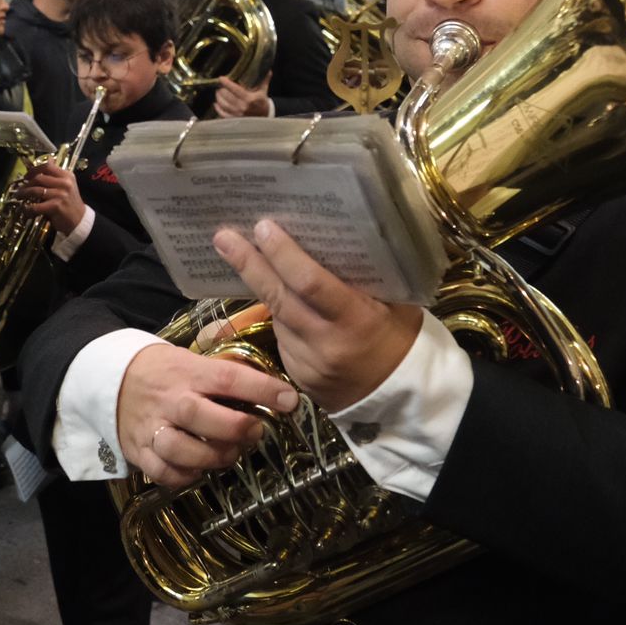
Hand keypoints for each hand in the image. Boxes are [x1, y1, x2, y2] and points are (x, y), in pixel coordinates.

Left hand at [19, 163, 86, 236]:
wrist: (80, 220)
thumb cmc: (70, 203)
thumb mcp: (66, 186)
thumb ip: (56, 175)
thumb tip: (48, 159)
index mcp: (67, 176)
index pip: (47, 167)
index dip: (34, 170)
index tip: (27, 176)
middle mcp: (65, 183)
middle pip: (39, 178)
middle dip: (26, 184)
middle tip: (20, 189)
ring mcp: (61, 194)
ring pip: (36, 190)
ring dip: (24, 194)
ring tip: (19, 197)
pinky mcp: (56, 206)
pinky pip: (36, 206)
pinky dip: (28, 208)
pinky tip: (25, 210)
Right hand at [117, 341, 296, 488]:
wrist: (111, 380)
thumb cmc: (166, 372)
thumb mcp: (193, 361)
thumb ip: (225, 376)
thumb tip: (273, 392)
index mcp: (188, 372)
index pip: (228, 378)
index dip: (263, 389)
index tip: (289, 400)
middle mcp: (169, 400)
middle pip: (202, 417)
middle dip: (236, 429)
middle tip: (255, 432)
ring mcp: (151, 427)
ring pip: (180, 450)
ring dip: (212, 457)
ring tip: (229, 453)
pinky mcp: (139, 451)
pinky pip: (163, 473)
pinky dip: (185, 476)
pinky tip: (199, 468)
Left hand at [212, 76, 271, 118]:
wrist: (265, 116)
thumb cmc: (262, 102)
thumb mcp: (263, 90)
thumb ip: (264, 79)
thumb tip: (267, 69)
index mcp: (250, 99)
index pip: (235, 89)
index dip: (226, 83)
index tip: (221, 78)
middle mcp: (242, 107)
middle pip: (227, 96)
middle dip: (221, 89)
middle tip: (219, 85)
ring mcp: (238, 114)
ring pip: (223, 105)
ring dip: (218, 98)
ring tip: (218, 92)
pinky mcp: (235, 119)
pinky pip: (223, 114)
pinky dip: (218, 109)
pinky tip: (216, 104)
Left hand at [213, 219, 421, 411]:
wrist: (399, 397)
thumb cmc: (401, 336)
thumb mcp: (394, 301)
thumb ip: (363, 276)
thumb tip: (327, 238)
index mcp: (356, 319)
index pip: (310, 283)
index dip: (283, 255)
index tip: (263, 227)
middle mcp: (326, 343)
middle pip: (278, 298)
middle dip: (248, 264)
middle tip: (224, 237)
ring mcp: (307, 364)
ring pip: (277, 317)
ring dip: (263, 287)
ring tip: (247, 257)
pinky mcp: (296, 376)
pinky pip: (282, 338)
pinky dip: (280, 316)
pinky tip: (281, 299)